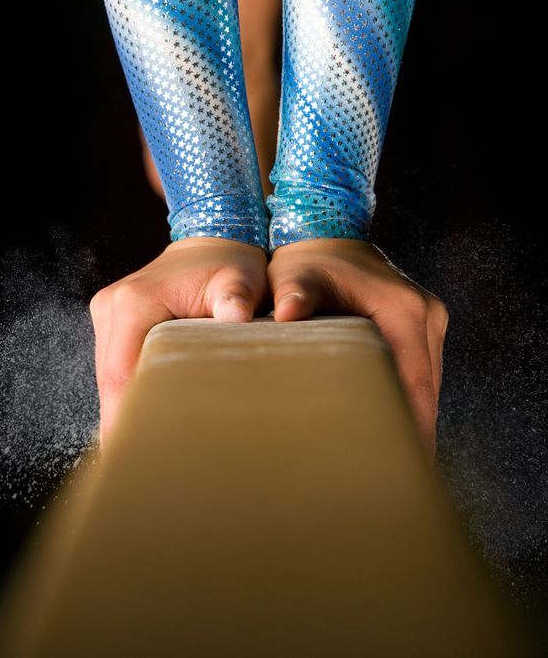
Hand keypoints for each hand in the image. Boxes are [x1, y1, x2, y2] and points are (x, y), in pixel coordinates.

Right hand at [90, 237, 268, 447]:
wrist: (213, 238)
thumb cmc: (232, 265)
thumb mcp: (240, 279)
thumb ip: (237, 298)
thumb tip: (237, 319)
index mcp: (132, 303)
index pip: (121, 375)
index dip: (124, 418)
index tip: (133, 455)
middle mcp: (110, 307)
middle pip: (109, 382)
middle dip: (121, 423)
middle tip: (138, 469)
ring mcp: (107, 314)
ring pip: (109, 378)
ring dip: (122, 411)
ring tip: (140, 454)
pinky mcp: (113, 322)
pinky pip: (115, 368)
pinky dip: (126, 395)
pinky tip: (140, 424)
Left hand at [267, 238, 448, 459]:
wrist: (320, 235)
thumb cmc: (302, 262)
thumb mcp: (295, 277)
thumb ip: (294, 295)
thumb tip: (286, 314)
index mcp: (404, 311)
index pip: (416, 382)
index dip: (411, 425)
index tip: (402, 465)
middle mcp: (425, 316)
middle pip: (427, 389)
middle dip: (413, 432)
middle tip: (392, 478)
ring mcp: (424, 323)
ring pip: (424, 385)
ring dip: (410, 420)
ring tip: (389, 465)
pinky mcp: (415, 330)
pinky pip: (416, 375)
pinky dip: (404, 402)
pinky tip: (385, 432)